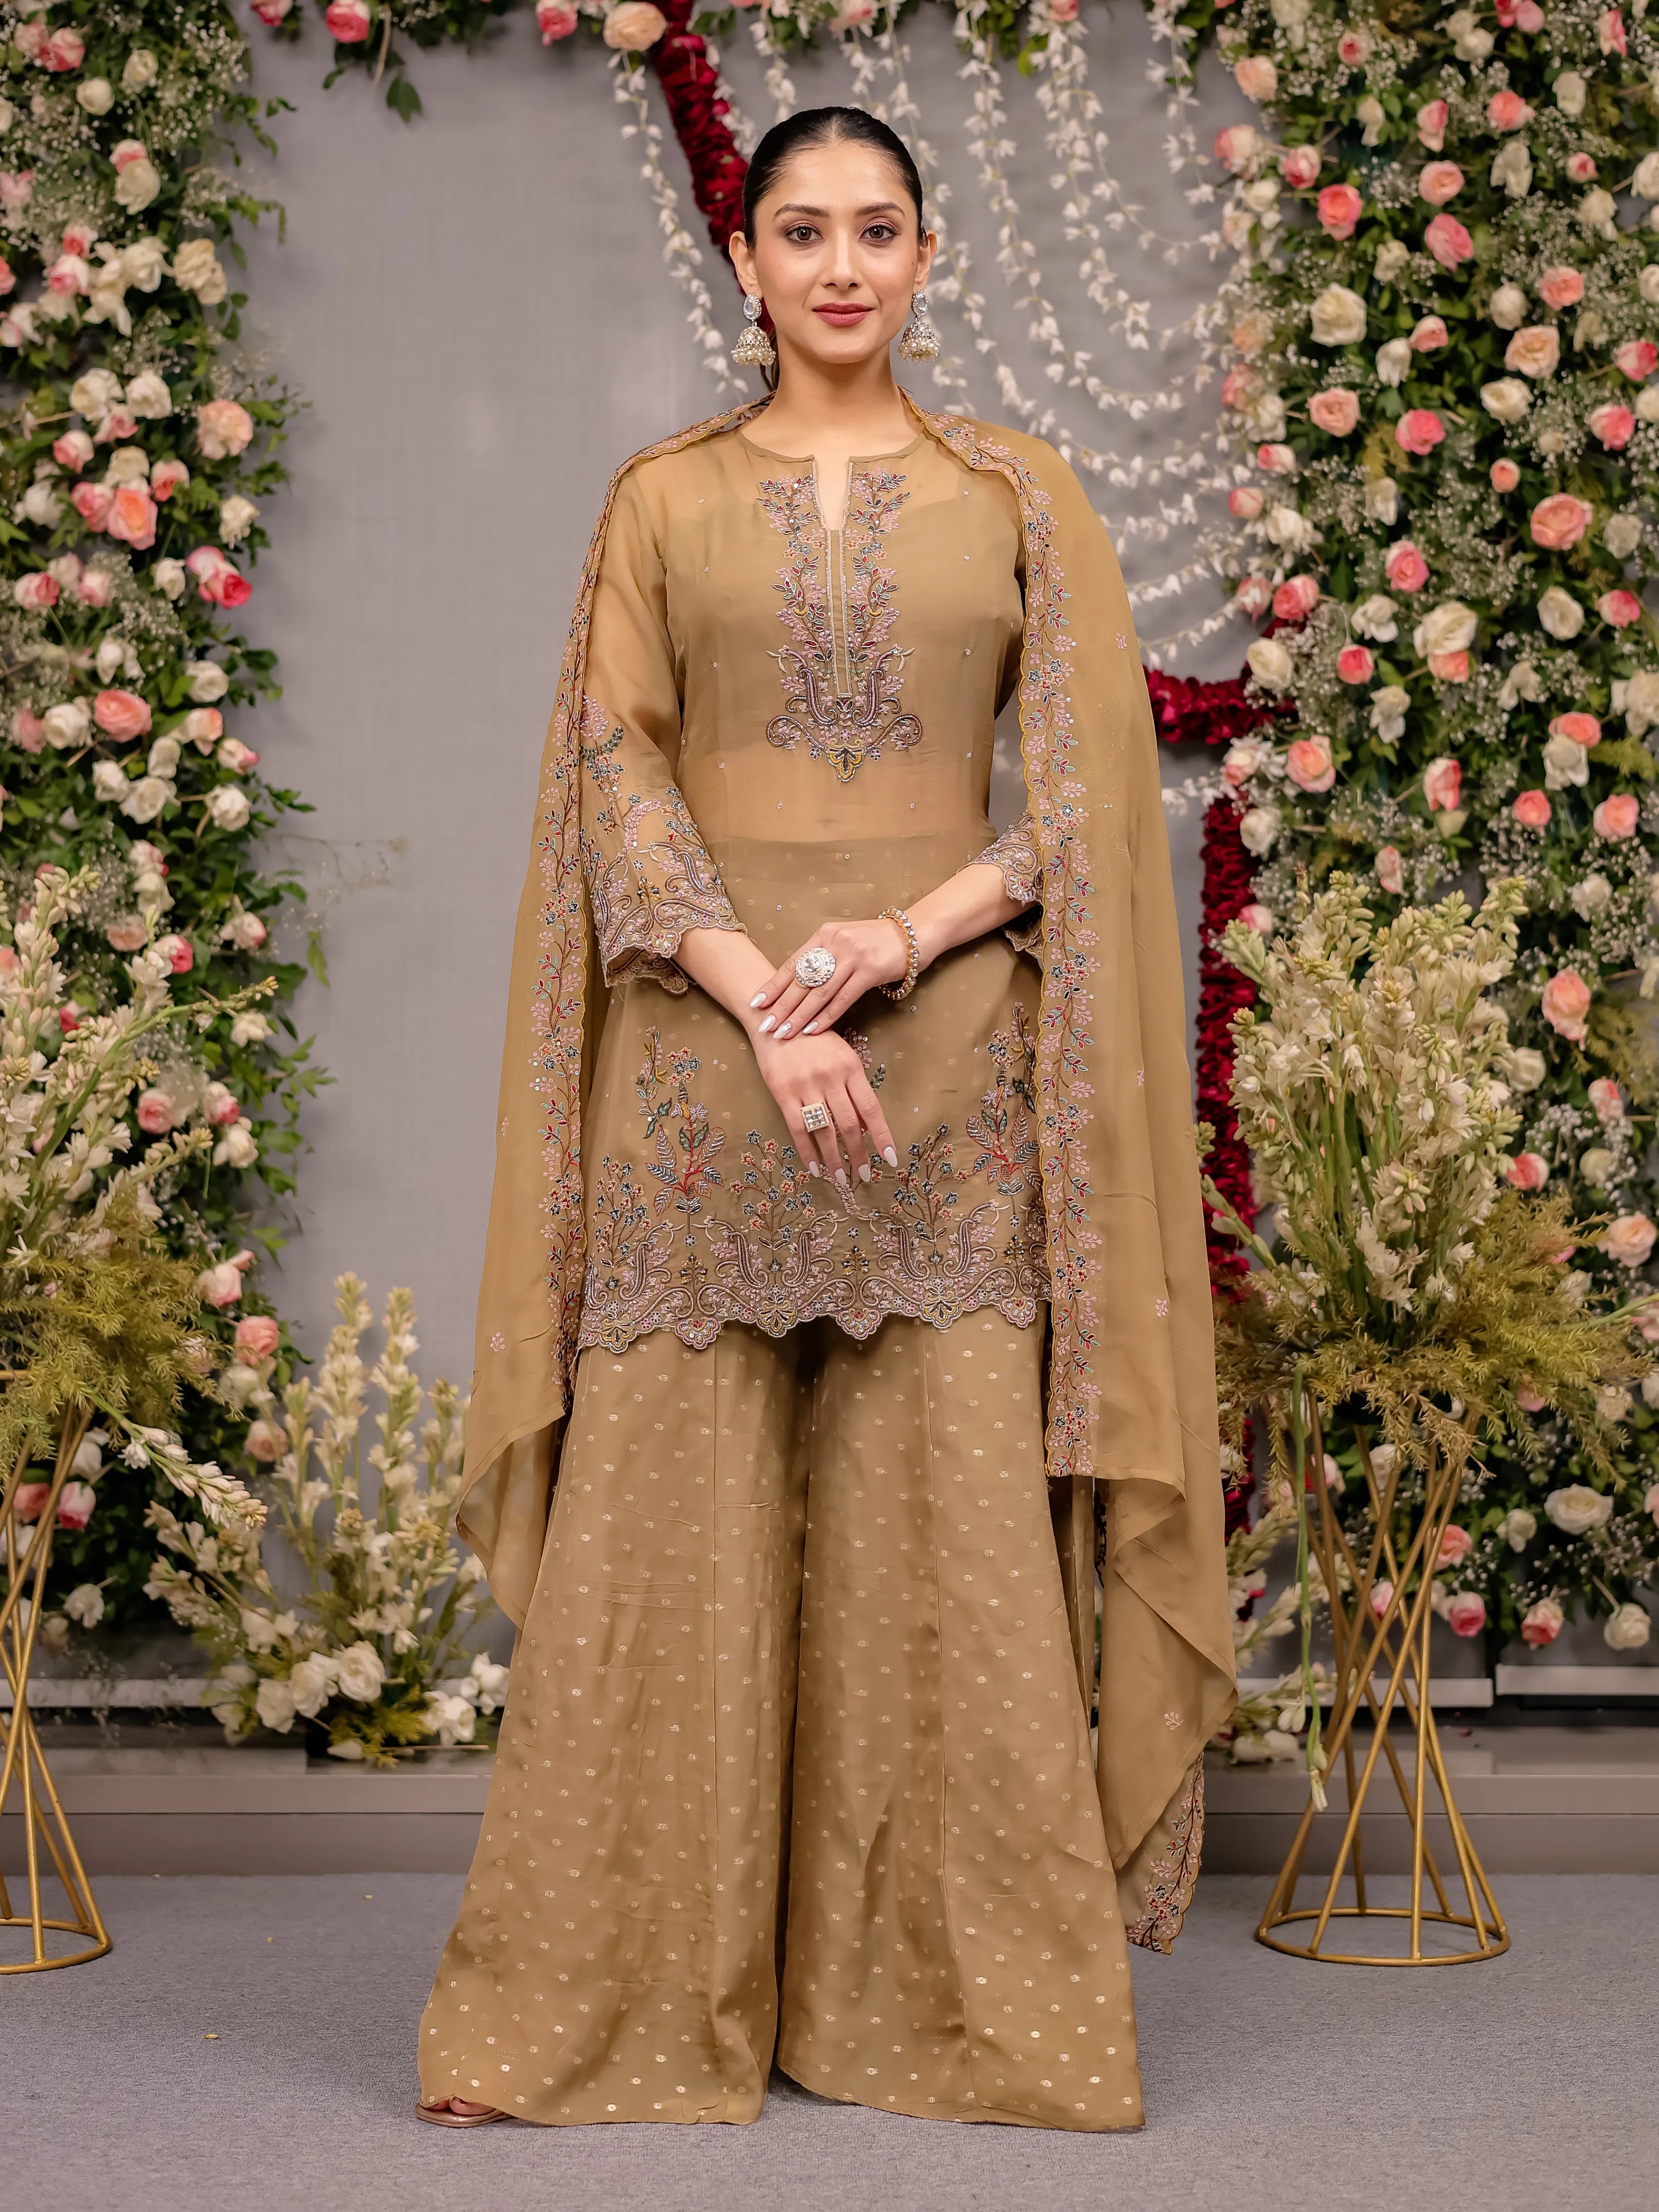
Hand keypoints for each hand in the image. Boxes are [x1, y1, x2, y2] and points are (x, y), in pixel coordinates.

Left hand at [749, 916, 910, 1038]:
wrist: (913, 934)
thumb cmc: (875, 942)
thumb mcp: (843, 942)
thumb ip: (822, 957)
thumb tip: (795, 985)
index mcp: (824, 935)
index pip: (792, 964)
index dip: (773, 986)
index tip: (755, 1004)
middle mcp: (835, 943)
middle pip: (802, 980)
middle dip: (781, 1006)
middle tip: (765, 1026)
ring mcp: (852, 956)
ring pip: (819, 993)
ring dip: (799, 1016)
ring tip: (784, 1033)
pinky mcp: (870, 971)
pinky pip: (842, 999)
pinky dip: (825, 1017)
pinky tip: (812, 1030)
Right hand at [752, 1026, 896, 1185]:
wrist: (777, 1020)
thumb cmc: (814, 1040)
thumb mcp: (842, 1056)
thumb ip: (854, 1089)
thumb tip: (867, 1126)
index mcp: (850, 1067)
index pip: (871, 1108)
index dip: (882, 1135)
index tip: (889, 1159)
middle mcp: (830, 1077)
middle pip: (849, 1124)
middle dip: (858, 1154)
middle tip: (864, 1176)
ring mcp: (806, 1085)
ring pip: (825, 1130)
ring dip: (834, 1158)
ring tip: (841, 1178)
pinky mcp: (783, 1092)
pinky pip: (798, 1127)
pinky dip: (807, 1150)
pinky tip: (814, 1167)